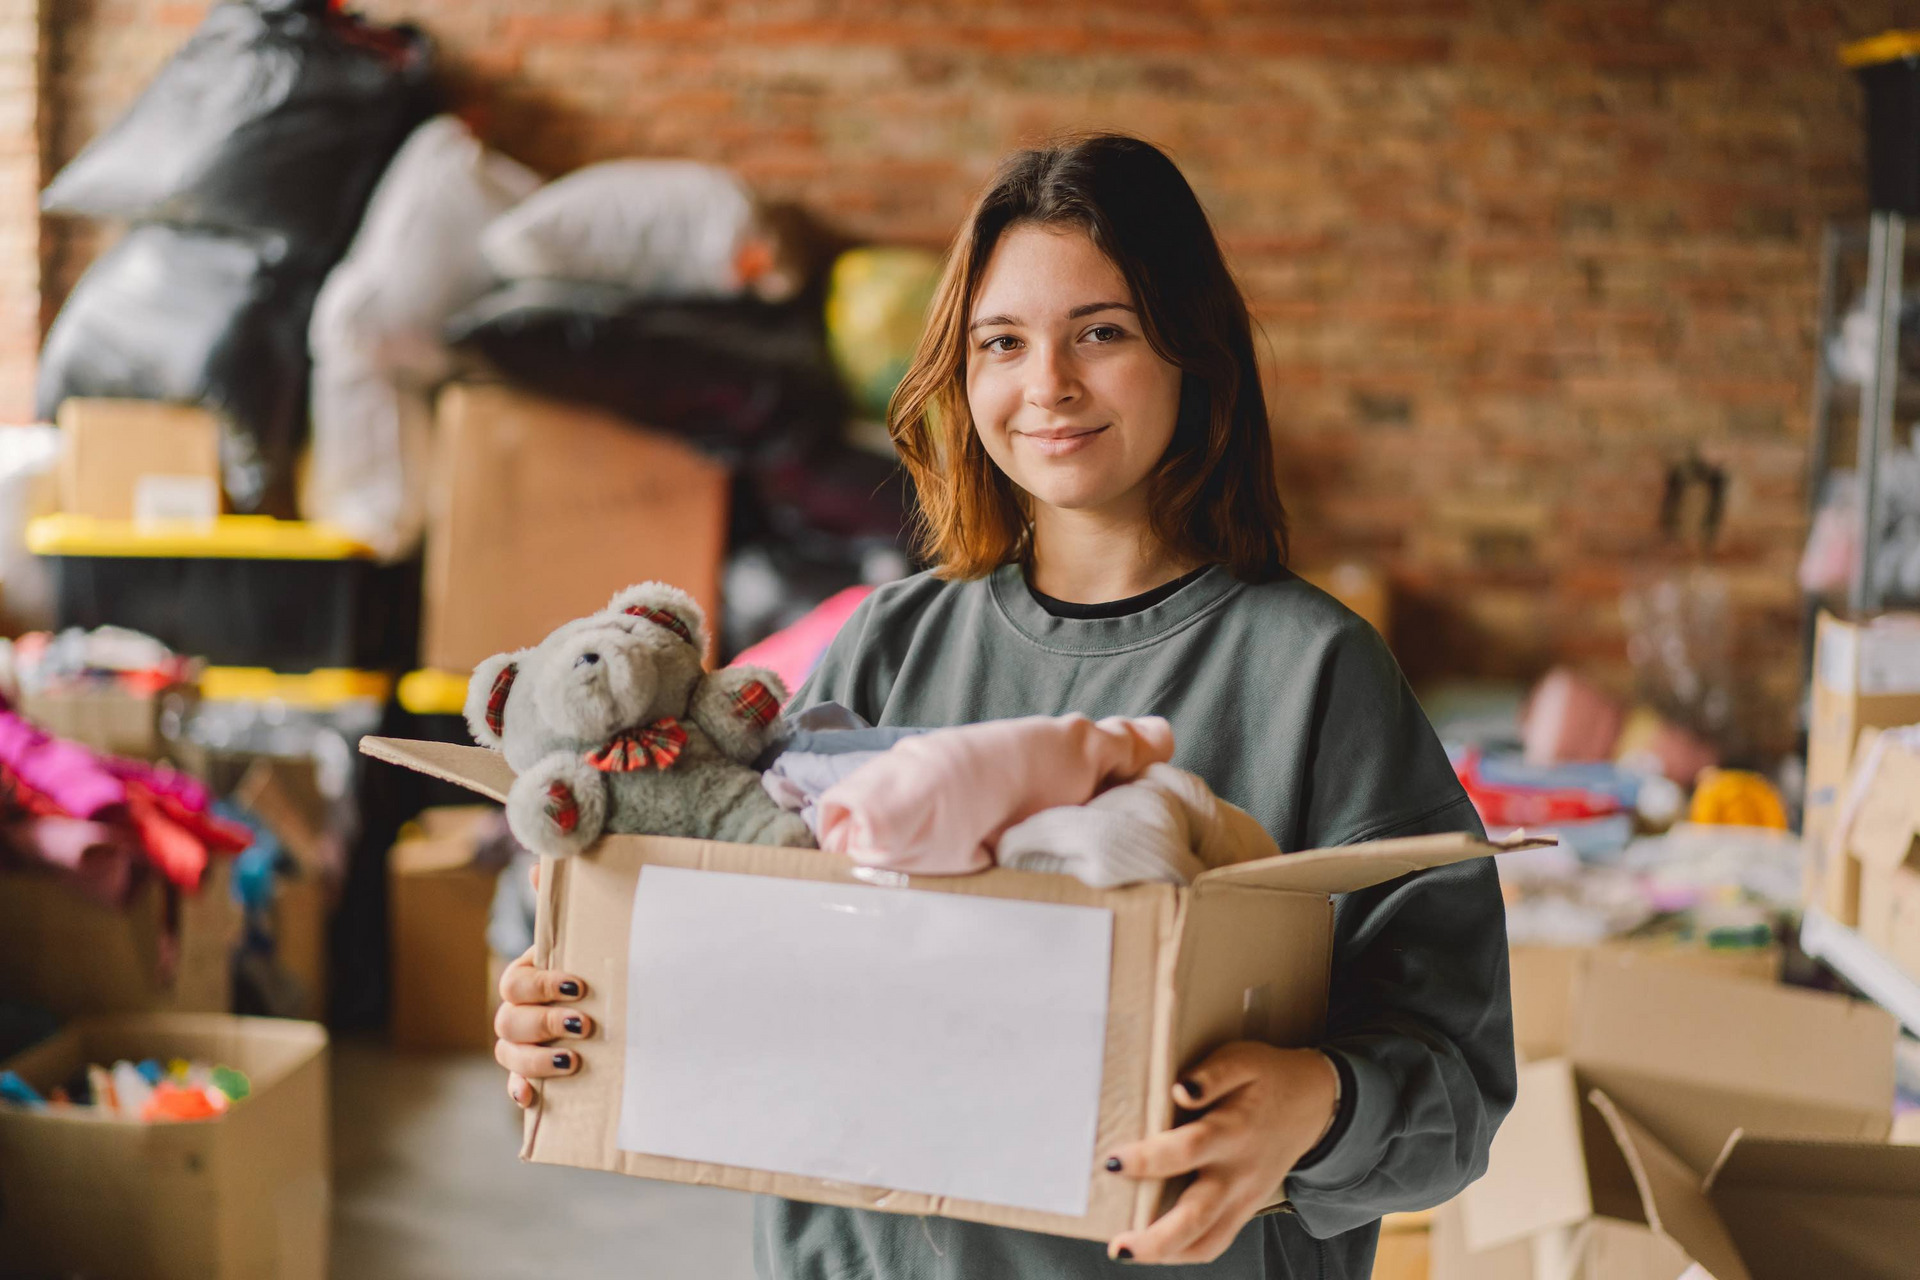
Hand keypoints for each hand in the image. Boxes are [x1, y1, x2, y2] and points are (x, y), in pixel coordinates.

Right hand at [494, 865, 593, 1107]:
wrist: (607, 999)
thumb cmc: (589, 962)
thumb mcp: (579, 933)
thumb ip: (559, 902)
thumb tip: (538, 868)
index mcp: (526, 978)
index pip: (516, 983)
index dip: (543, 986)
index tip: (579, 986)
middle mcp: (518, 1012)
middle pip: (509, 1021)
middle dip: (544, 1023)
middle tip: (584, 1025)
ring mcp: (522, 1045)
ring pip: (508, 1054)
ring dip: (536, 1059)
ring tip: (572, 1060)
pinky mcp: (534, 1072)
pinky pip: (515, 1085)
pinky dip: (520, 1091)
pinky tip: (532, 1099)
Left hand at [1102, 1042, 1338, 1264]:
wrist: (1314, 1105)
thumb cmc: (1268, 1078)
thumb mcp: (1243, 1060)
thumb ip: (1211, 1074)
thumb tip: (1180, 1090)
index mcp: (1232, 1131)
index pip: (1187, 1149)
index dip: (1148, 1159)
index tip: (1112, 1162)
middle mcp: (1238, 1173)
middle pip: (1196, 1217)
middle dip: (1156, 1239)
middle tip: (1119, 1246)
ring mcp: (1244, 1198)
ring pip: (1207, 1241)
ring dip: (1166, 1253)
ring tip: (1128, 1251)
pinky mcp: (1246, 1209)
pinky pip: (1216, 1242)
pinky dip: (1184, 1252)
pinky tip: (1156, 1248)